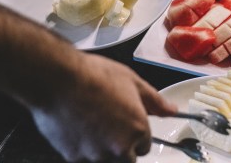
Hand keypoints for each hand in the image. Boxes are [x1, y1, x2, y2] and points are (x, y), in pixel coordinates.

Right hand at [30, 53, 176, 161]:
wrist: (57, 78)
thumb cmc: (93, 75)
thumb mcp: (131, 81)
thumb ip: (154, 101)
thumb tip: (172, 111)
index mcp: (138, 129)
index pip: (144, 146)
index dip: (134, 133)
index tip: (123, 122)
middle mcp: (120, 147)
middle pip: (126, 158)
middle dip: (120, 146)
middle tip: (106, 125)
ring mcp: (96, 155)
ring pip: (105, 160)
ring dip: (101, 149)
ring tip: (90, 125)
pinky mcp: (74, 158)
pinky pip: (84, 159)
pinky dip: (81, 148)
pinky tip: (76, 128)